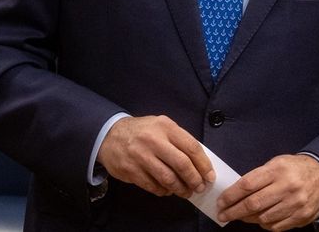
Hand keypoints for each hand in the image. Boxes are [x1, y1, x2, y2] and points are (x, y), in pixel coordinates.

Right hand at [97, 115, 214, 197]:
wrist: (109, 135)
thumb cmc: (142, 132)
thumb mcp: (161, 127)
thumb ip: (179, 140)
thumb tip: (200, 164)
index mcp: (165, 127)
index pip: (191, 147)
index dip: (204, 165)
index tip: (209, 177)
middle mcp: (153, 140)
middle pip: (182, 164)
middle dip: (194, 180)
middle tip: (199, 187)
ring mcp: (140, 156)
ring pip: (168, 179)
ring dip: (180, 189)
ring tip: (185, 192)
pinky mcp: (131, 170)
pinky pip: (154, 186)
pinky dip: (164, 191)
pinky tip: (167, 190)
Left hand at [217, 154, 318, 229]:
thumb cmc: (294, 169)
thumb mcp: (275, 164)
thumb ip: (257, 177)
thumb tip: (235, 193)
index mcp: (277, 170)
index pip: (247, 185)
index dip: (231, 195)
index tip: (221, 202)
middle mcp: (287, 187)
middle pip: (254, 204)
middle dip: (234, 211)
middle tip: (223, 215)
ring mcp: (296, 204)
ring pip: (264, 217)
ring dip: (248, 219)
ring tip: (240, 216)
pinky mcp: (302, 217)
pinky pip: (277, 226)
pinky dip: (264, 224)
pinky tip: (259, 219)